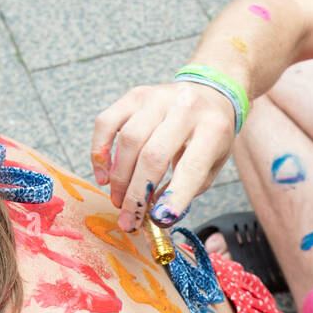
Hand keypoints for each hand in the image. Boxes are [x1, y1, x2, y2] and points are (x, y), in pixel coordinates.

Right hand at [90, 80, 236, 232]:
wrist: (209, 93)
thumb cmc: (209, 137)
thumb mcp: (212, 165)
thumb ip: (187, 190)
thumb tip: (156, 218)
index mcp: (213, 129)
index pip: (192, 167)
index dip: (175, 196)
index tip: (160, 220)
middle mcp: (186, 108)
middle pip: (153, 156)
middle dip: (137, 194)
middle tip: (128, 219)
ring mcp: (158, 98)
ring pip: (129, 140)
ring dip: (119, 178)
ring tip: (119, 200)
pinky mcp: (135, 95)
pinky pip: (107, 123)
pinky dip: (99, 152)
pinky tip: (103, 175)